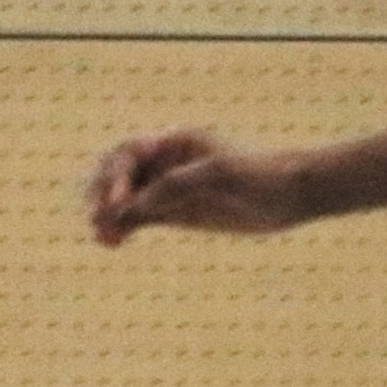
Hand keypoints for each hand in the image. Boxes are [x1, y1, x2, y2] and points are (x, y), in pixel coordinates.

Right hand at [85, 130, 306, 243]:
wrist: (289, 196)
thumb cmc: (260, 174)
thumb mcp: (221, 174)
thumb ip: (178, 184)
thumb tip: (137, 204)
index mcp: (174, 142)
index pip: (128, 152)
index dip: (114, 175)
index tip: (118, 203)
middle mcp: (165, 162)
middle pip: (116, 173)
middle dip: (101, 194)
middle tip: (97, 219)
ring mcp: (168, 188)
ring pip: (124, 199)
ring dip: (107, 216)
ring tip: (102, 238)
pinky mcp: (174, 213)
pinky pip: (137, 218)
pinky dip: (121, 228)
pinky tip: (112, 243)